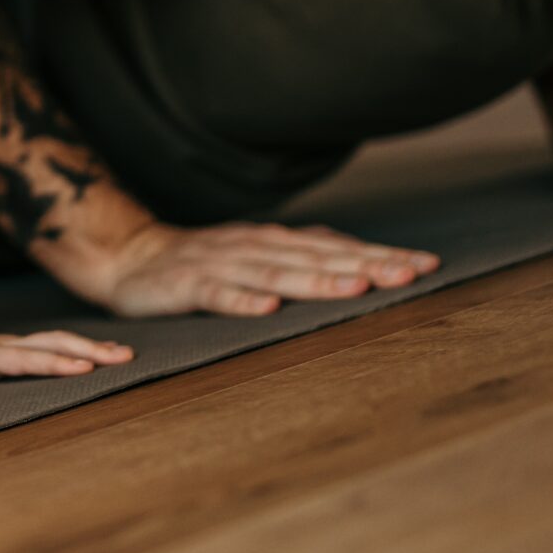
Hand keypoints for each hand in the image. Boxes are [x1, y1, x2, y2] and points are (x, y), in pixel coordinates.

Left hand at [0, 319, 132, 399]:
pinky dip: (81, 348)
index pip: (16, 360)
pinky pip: (52, 346)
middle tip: (121, 359)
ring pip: (54, 341)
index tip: (80, 367)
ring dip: (89, 346)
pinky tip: (107, 354)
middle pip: (46, 345)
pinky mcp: (17, 350)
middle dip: (83, 350)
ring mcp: (10, 346)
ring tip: (125, 356)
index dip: (47, 364)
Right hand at [93, 222, 438, 318]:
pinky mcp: (185, 287)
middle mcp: (253, 246)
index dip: (380, 255)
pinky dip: (242, 301)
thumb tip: (359, 258)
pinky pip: (217, 295)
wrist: (126, 257)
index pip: (337, 248)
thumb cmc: (200, 262)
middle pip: (316, 258)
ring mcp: (219, 265)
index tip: (427, 265)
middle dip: (364, 266)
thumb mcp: (255, 252)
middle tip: (409, 274)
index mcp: (274, 242)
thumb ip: (300, 255)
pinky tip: (267, 311)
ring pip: (275, 274)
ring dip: (316, 282)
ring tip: (355, 290)